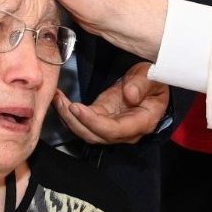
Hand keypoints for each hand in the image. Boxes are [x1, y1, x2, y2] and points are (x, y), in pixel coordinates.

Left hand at [54, 62, 170, 144]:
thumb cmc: (154, 80)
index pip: (113, 130)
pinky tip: (60, 99)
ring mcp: (111, 126)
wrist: (150, 83)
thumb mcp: (152, 77)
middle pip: (95, 135)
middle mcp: (125, 131)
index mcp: (142, 122)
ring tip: (57, 98)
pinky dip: (69, 112)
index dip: (93, 122)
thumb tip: (130, 95)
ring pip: (86, 131)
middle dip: (75, 121)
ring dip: (69, 118)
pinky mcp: (101, 118)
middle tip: (61, 102)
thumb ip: (142, 85)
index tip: (77, 107)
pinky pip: (82, 122)